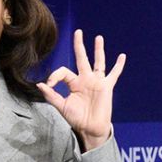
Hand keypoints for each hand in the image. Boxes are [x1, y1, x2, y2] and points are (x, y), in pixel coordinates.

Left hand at [37, 29, 125, 150]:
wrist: (90, 129)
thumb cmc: (76, 119)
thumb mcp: (62, 106)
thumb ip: (51, 95)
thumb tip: (39, 84)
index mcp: (73, 83)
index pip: (63, 72)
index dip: (54, 75)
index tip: (49, 85)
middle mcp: (85, 79)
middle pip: (81, 58)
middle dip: (79, 45)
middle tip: (78, 32)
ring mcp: (96, 82)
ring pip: (98, 62)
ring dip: (98, 50)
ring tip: (98, 37)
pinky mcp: (106, 87)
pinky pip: (113, 74)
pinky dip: (118, 66)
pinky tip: (122, 56)